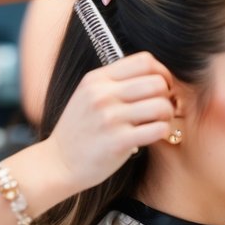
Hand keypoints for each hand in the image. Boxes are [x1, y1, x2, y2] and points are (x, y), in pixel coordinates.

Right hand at [41, 52, 173, 192]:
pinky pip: (158, 129)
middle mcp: (102, 94)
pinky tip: (154, 135)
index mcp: (97, 79)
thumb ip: (114, 82)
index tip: (161, 86)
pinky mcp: (118, 141)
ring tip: (159, 122)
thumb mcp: (87, 96)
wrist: (57, 163)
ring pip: (161, 105)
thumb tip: (154, 76)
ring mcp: (110, 118)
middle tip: (162, 107)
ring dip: (167, 115)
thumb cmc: (79, 130)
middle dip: (167, 95)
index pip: (144, 61)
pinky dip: (163, 132)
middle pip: (157, 82)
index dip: (161, 72)